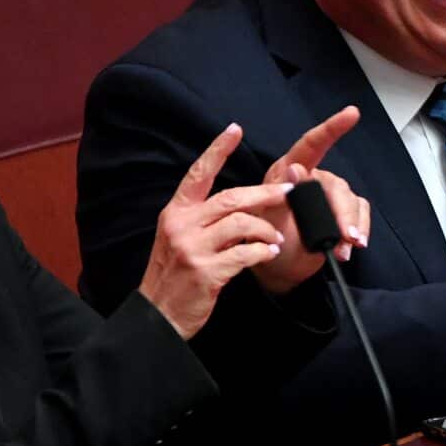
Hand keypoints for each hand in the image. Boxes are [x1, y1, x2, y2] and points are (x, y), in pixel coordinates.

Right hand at [139, 123, 293, 339]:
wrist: (157, 315)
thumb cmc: (173, 276)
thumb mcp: (177, 239)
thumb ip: (202, 220)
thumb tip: (240, 204)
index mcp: (175, 213)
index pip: (198, 174)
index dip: (217, 150)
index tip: (235, 130)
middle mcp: (182, 225)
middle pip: (231, 198)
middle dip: (264, 194)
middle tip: (287, 192)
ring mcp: (193, 249)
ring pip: (241, 224)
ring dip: (266, 230)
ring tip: (276, 238)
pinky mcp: (206, 272)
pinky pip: (245, 254)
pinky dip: (262, 252)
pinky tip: (269, 254)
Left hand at [253, 106, 370, 294]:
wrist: (276, 268)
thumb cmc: (264, 240)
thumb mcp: (264, 218)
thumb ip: (278, 195)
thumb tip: (296, 169)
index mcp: (286, 173)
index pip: (311, 145)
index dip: (331, 128)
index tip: (351, 113)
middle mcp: (310, 179)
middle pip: (335, 185)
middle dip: (343, 212)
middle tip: (345, 236)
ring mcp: (327, 196)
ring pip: (350, 199)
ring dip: (351, 224)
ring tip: (346, 246)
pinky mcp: (340, 213)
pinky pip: (359, 212)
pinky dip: (360, 228)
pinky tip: (353, 245)